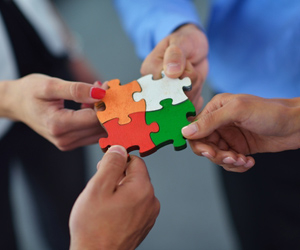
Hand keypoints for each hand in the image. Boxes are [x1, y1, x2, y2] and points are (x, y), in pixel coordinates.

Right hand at [2, 74, 105, 149]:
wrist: (17, 104)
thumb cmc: (30, 92)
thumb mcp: (51, 85)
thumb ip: (77, 90)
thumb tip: (101, 93)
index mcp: (58, 125)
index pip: (95, 118)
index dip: (106, 103)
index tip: (107, 86)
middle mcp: (65, 139)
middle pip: (100, 127)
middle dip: (108, 107)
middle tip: (105, 87)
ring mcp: (68, 144)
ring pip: (99, 131)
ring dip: (104, 113)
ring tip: (97, 93)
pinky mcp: (71, 142)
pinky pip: (92, 133)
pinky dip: (97, 118)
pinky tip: (91, 103)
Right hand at [69, 145, 159, 249]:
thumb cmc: (94, 227)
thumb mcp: (98, 187)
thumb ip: (111, 164)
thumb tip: (120, 148)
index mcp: (142, 188)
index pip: (135, 161)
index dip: (118, 160)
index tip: (106, 165)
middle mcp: (151, 200)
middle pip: (135, 175)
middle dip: (117, 176)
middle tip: (99, 186)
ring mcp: (148, 214)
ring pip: (133, 189)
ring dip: (119, 190)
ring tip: (103, 202)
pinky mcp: (143, 224)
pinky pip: (135, 204)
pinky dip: (123, 202)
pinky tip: (109, 212)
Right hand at [140, 24, 208, 112]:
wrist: (194, 49)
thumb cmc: (184, 42)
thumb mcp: (181, 42)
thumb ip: (175, 55)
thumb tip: (170, 72)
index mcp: (149, 71)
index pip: (163, 84)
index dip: (180, 77)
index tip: (186, 64)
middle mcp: (154, 86)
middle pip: (174, 97)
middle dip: (189, 85)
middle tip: (190, 68)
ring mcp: (165, 97)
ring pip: (184, 103)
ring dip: (194, 90)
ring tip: (192, 75)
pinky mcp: (177, 104)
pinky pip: (190, 107)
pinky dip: (197, 97)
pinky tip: (195, 84)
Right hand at [182, 93, 299, 171]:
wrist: (296, 126)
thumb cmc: (270, 112)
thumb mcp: (238, 111)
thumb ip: (210, 121)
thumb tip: (186, 131)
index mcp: (215, 108)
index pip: (195, 129)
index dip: (198, 143)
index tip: (209, 152)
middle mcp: (219, 122)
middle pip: (204, 145)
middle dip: (216, 155)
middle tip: (231, 157)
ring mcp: (228, 136)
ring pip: (216, 155)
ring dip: (228, 161)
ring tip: (243, 160)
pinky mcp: (238, 147)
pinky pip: (228, 160)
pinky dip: (236, 165)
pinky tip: (249, 161)